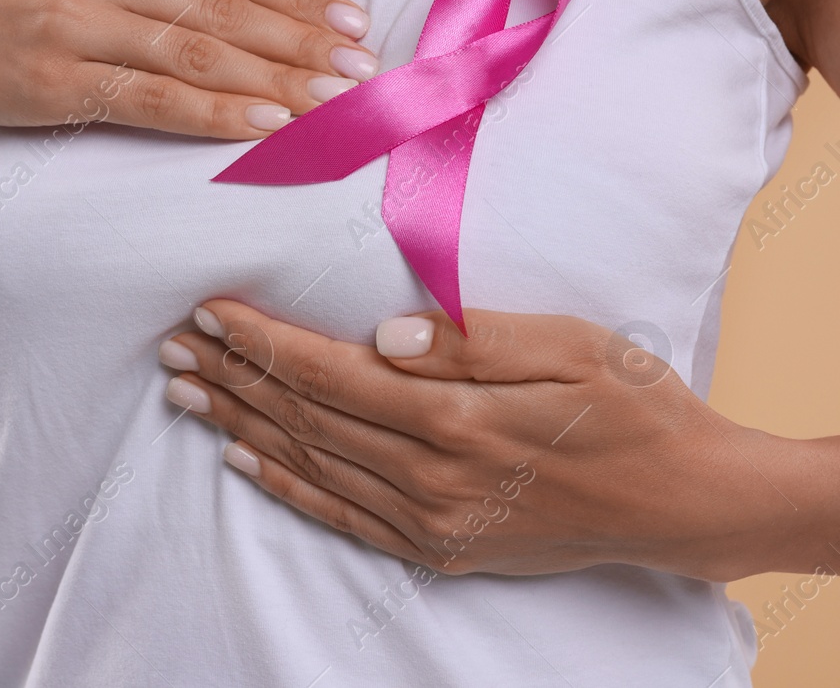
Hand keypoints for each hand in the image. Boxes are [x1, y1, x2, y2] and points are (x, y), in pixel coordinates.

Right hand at [0, 0, 379, 138]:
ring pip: (195, 53)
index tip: (353, 23)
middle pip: (223, 9)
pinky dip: (211, 112)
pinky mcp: (51, 79)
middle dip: (301, 44)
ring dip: (272, 81)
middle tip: (365, 73)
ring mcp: (73, 22)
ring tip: (332, 106)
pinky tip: (261, 127)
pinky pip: (147, 98)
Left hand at [158, 300, 835, 580]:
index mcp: (456, 418)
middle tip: (173, 344)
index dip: (264, 341)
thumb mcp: (572, 348)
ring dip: (241, 424)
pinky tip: (242, 459)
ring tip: (185, 391)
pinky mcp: (435, 546)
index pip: (330, 372)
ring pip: (309, 464)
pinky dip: (284, 485)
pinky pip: (339, 515)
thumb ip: (471, 340)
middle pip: (306, 417)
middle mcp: (430, 477)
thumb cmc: (632, 405)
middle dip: (233, 376)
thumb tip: (382, 333)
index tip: (211, 309)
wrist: (682, 501)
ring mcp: (429, 519)